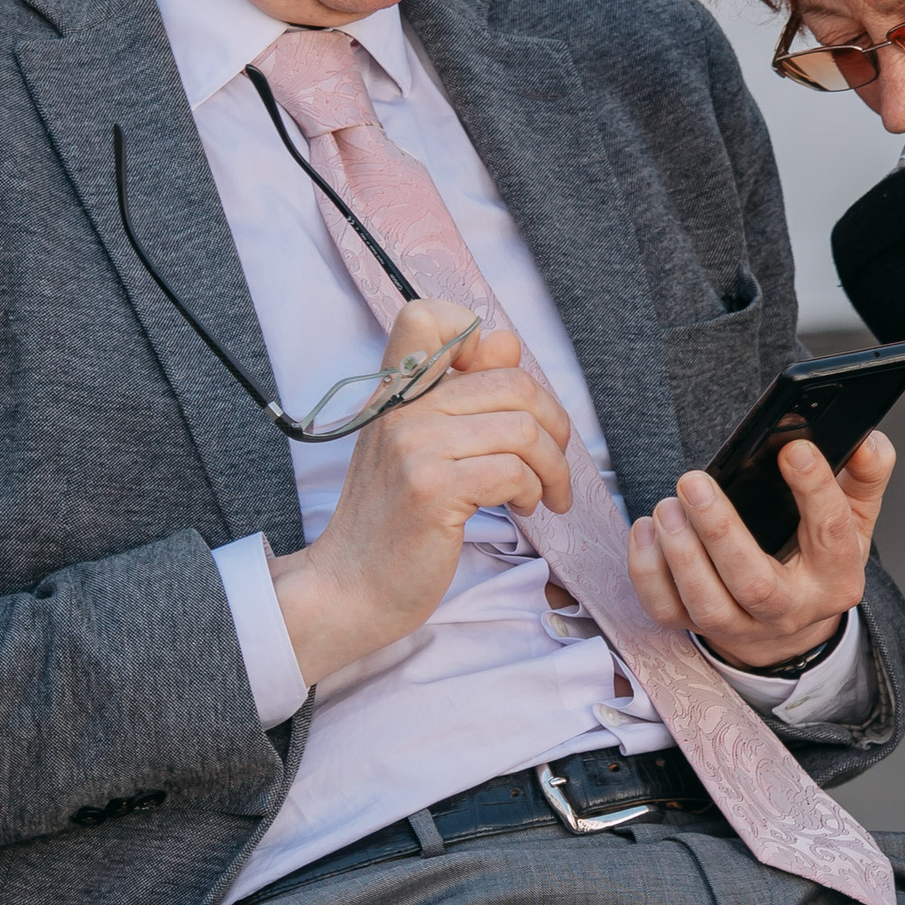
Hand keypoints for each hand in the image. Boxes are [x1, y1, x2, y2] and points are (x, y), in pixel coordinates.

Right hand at [271, 306, 572, 686]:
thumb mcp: (418, 445)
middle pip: (511, 381)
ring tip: (543, 493)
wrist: (351, 587)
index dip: (480, 338)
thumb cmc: (392, 520)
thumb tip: (505, 340)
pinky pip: (514, 470)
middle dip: (553, 424)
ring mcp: (414, 448)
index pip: (427, 316)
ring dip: (552, 468)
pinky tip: (525, 508)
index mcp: (394, 391)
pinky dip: (535, 491)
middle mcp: (400, 410)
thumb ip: (460, 390)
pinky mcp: (433, 489)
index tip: (503, 392)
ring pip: (523, 429)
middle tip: (553, 461)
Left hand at [625, 430, 894, 670]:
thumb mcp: (855, 516)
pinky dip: (648, 572)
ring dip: (681, 553)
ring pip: (708, 604)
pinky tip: (647, 529)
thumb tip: (867, 442)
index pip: (831, 534)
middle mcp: (790, 610)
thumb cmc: (818, 557)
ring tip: (668, 505)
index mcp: (836, 578)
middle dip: (720, 531)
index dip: (815, 490)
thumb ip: (866, 475)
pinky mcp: (699, 628)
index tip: (794, 449)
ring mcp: (741, 626)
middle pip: (754, 583)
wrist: (790, 623)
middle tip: (693, 481)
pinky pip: (667, 611)